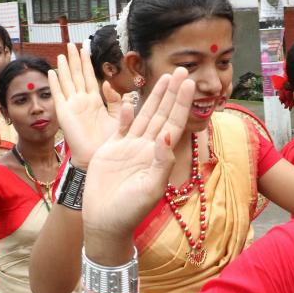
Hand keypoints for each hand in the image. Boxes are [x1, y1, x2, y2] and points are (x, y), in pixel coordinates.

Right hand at [48, 42, 117, 168]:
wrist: (95, 158)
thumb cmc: (108, 143)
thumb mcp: (118, 118)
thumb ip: (116, 101)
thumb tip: (108, 84)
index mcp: (95, 103)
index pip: (90, 78)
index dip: (87, 63)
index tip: (84, 49)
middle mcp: (81, 102)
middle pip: (77, 76)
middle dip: (74, 60)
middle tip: (71, 44)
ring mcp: (71, 107)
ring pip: (67, 82)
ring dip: (64, 67)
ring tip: (61, 53)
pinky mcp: (64, 113)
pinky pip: (58, 95)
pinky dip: (54, 83)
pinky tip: (51, 72)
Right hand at [82, 68, 194, 254]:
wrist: (105, 222)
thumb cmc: (130, 211)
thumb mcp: (150, 188)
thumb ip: (161, 162)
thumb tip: (168, 135)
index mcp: (159, 156)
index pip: (173, 124)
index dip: (181, 103)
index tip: (188, 83)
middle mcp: (146, 148)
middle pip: (162, 115)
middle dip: (172, 93)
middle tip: (182, 70)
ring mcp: (128, 148)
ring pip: (144, 116)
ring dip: (153, 97)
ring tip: (163, 77)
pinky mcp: (110, 150)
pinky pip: (120, 127)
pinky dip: (125, 113)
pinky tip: (130, 98)